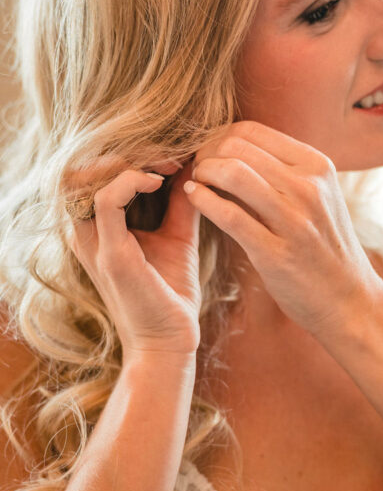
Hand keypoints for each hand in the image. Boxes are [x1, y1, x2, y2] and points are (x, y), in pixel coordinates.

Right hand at [67, 159, 201, 357]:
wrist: (172, 340)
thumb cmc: (171, 293)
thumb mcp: (177, 237)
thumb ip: (180, 203)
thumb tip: (193, 166)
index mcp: (96, 228)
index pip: (90, 171)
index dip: (127, 153)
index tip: (170, 153)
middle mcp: (85, 232)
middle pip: (81, 167)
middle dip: (124, 150)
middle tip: (167, 151)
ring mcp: (93, 242)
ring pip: (85, 176)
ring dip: (126, 159)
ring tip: (164, 162)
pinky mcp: (110, 254)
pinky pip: (107, 199)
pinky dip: (132, 180)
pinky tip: (159, 180)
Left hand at [186, 120, 378, 335]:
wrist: (349, 300)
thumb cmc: (324, 247)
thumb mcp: (318, 197)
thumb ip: (284, 171)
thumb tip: (234, 147)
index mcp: (317, 166)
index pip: (251, 130)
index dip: (219, 137)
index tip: (208, 154)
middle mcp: (309, 187)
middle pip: (236, 147)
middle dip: (206, 153)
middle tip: (196, 169)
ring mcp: (295, 220)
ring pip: (231, 173)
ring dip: (202, 173)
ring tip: (196, 183)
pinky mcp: (277, 252)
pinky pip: (228, 215)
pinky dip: (202, 200)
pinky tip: (194, 198)